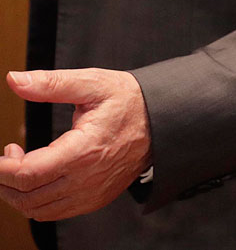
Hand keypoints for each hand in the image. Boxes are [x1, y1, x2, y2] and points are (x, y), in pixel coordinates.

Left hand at [0, 69, 151, 221]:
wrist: (163, 120)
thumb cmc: (129, 100)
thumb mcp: (92, 83)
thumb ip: (51, 83)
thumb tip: (15, 80)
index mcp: (83, 151)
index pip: (27, 173)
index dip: (2, 168)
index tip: (0, 153)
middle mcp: (86, 179)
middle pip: (27, 195)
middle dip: (4, 180)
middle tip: (7, 155)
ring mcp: (91, 194)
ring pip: (37, 210)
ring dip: (17, 193)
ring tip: (19, 166)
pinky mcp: (95, 200)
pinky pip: (54, 213)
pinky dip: (36, 202)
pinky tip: (38, 179)